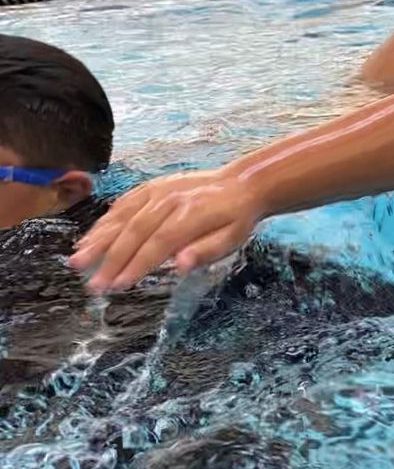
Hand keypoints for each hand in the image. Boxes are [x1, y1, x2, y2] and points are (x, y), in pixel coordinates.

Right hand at [69, 169, 266, 291]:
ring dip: (98, 240)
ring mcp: (157, 190)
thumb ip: (206, 251)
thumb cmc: (236, 218)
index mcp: (192, 213)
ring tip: (78, 260)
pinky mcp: (150, 186)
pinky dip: (104, 221)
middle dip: (111, 260)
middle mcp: (170, 199)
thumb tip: (180, 265)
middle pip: (135, 231)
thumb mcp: (232, 238)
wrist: (240, 183)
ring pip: (122, 216)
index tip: (118, 285)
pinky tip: (90, 238)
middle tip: (93, 284)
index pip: (159, 243)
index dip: (137, 264)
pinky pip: (123, 204)